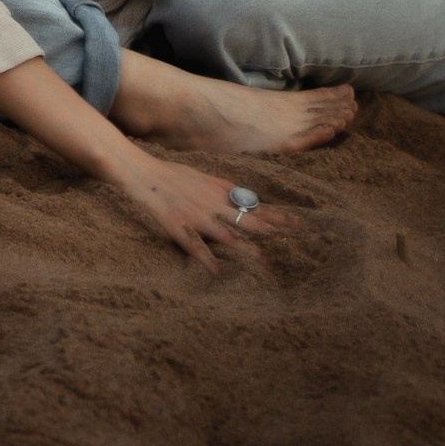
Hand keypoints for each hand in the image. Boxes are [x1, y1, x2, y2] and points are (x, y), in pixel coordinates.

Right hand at [104, 153, 296, 268]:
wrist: (142, 172)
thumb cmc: (172, 175)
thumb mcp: (204, 177)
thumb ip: (226, 188)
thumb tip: (249, 195)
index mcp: (220, 194)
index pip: (256, 207)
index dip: (279, 218)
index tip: (301, 227)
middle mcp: (213, 206)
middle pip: (249, 224)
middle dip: (272, 237)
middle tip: (295, 250)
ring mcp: (196, 218)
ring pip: (227, 237)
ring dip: (247, 252)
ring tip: (265, 266)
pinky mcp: (177, 227)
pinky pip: (194, 246)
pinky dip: (206, 260)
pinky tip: (217, 273)